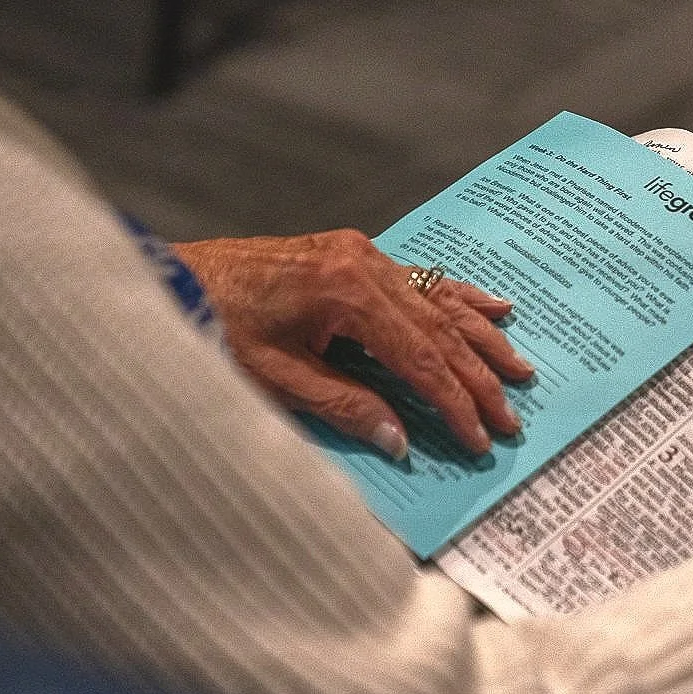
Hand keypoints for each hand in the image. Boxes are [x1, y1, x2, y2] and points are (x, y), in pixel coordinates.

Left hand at [172, 232, 532, 457]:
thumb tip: (399, 439)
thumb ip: (344, 406)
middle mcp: (364, 265)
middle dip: (477, 378)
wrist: (173, 277)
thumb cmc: (214, 326)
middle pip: (438, 331)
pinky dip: (458, 297)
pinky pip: (420, 278)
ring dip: (480, 338)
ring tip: (518, 369)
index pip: (419, 359)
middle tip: (510, 417)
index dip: (454, 403)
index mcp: (346, 294)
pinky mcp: (352, 254)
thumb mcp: (275, 380)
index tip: (480, 437)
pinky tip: (493, 306)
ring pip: (438, 302)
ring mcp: (361, 255)